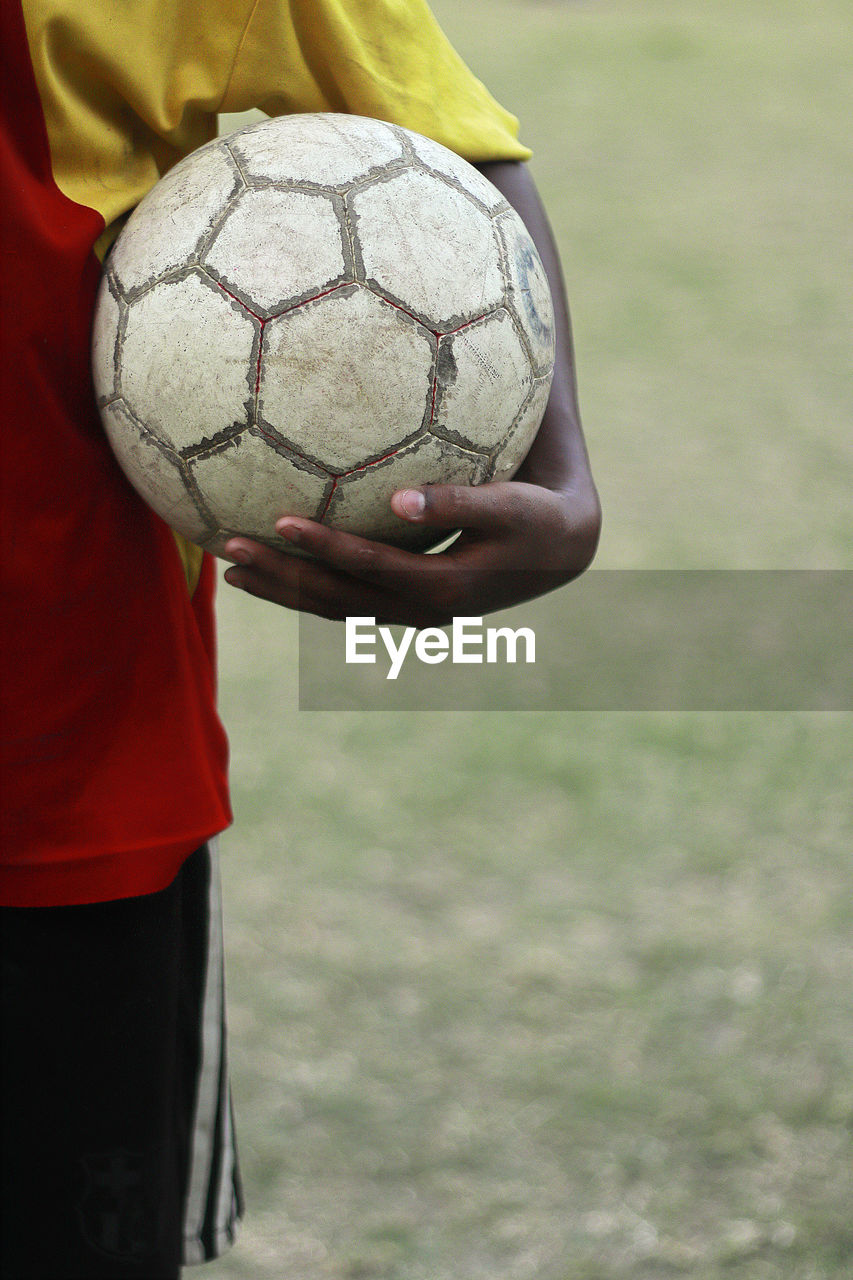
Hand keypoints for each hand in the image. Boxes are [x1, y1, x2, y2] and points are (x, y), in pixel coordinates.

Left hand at [222, 473, 599, 627]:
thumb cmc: (537, 515)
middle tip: (228, 549)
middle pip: (336, 598)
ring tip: (232, 570)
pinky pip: (345, 600)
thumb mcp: (509, 505)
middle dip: (280, 576)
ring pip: (334, 607)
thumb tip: (397, 499)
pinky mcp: (405, 604)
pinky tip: (276, 567)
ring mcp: (410, 614)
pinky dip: (306, 588)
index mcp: (444, 590)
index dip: (324, 548)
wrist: (559, 550)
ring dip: (283, 589)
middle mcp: (420, 612)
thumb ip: (456, 502)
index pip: (370, 569)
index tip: (278, 521)